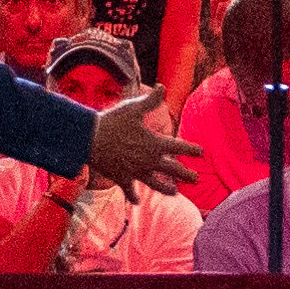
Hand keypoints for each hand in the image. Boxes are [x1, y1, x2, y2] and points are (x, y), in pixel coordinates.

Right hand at [84, 89, 199, 194]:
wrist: (89, 139)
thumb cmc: (112, 121)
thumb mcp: (133, 108)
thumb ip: (151, 100)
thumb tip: (163, 87)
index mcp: (154, 143)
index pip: (179, 147)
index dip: (192, 149)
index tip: (200, 152)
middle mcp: (149, 161)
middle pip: (173, 170)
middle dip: (186, 174)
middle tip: (196, 179)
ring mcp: (136, 172)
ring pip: (156, 184)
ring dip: (167, 189)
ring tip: (175, 192)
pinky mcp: (123, 178)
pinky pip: (130, 190)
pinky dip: (134, 196)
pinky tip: (137, 202)